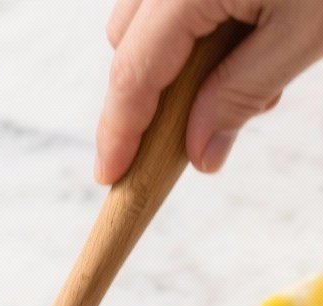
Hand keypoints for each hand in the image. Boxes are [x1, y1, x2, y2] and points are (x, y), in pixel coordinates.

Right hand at [95, 0, 322, 182]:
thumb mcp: (303, 35)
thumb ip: (241, 95)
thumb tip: (198, 153)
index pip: (133, 73)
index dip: (119, 132)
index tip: (112, 177)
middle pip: (125, 45)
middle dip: (152, 98)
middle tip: (207, 127)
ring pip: (143, 17)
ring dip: (173, 60)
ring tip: (246, 67)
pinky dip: (190, 23)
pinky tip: (244, 28)